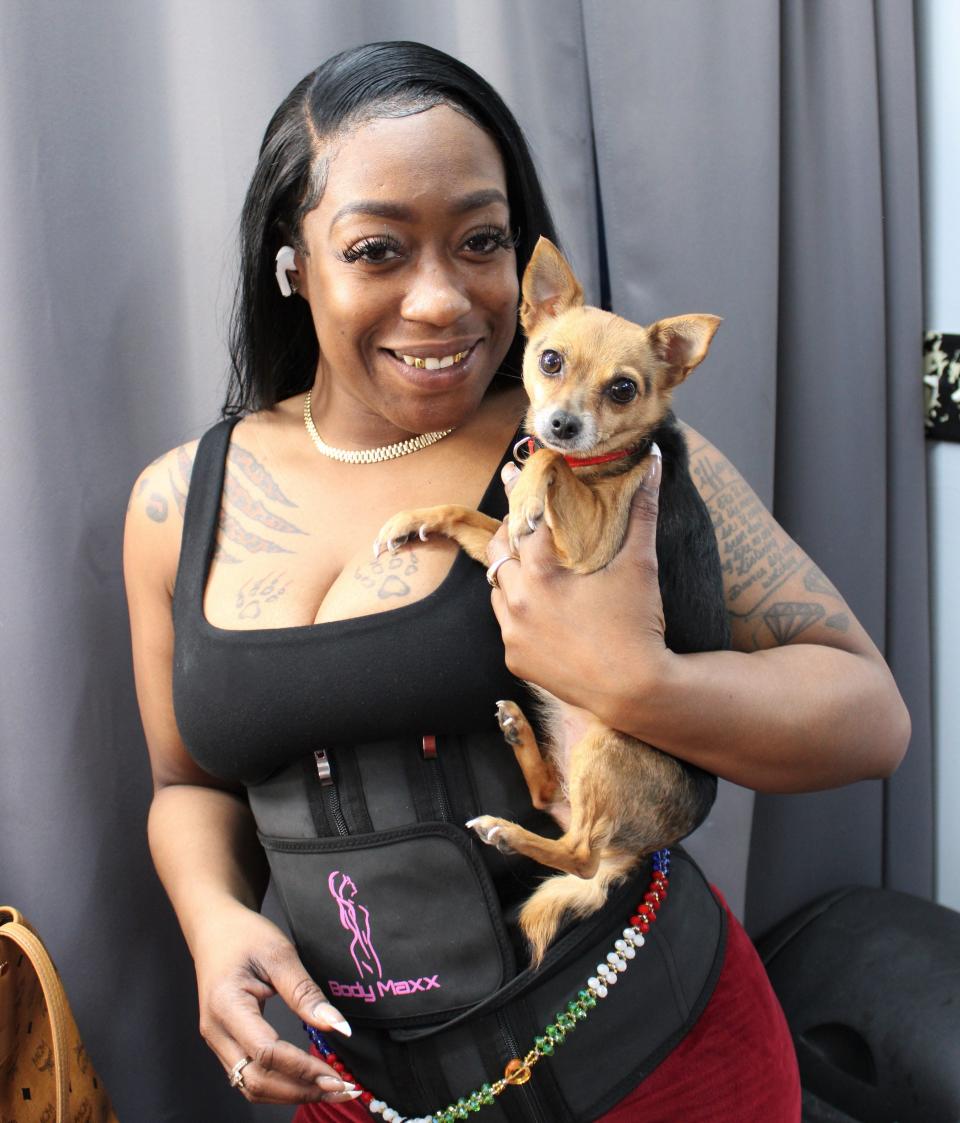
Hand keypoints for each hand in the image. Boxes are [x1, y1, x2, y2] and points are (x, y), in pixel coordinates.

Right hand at [193, 900, 360, 1105]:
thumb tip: (337, 1027)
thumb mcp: (279, 953)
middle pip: (255, 1081)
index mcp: (226, 1006)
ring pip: (250, 1086)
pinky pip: (249, 1075)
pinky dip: (278, 1085)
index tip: (336, 1074)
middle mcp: (216, 1031)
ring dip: (290, 1093)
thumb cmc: (244, 935)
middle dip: (300, 1090)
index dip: (302, 1068)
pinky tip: (306, 1080)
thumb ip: (305, 992)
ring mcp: (217, 1041)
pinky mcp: (225, 1043)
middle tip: (341, 1088)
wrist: (213, 929)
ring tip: (330, 1088)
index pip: (265, 1052)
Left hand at [487, 448, 670, 719]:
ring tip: (526, 561)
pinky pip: (508, 626)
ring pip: (498, 590)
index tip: (520, 476)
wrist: (635, 690)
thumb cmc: (638, 624)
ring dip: (510, 573)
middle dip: (509, 532)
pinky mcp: (515, 660)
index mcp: (539, 574)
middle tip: (519, 517)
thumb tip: (651, 461)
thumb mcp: (640, 564)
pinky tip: (536, 607)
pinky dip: (518, 612)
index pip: (523, 521)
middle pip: (498, 553)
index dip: (526, 496)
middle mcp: (517, 601)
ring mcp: (512, 634)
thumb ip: (641, 511)